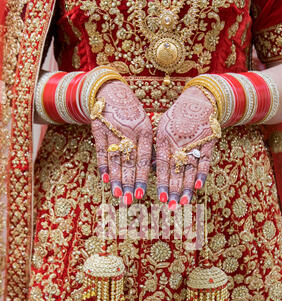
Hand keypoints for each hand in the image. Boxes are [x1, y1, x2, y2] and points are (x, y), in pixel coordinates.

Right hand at [91, 80, 152, 204]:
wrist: (112, 92)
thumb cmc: (133, 115)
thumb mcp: (144, 128)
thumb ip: (148, 149)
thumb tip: (155, 172)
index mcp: (145, 132)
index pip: (144, 159)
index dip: (142, 178)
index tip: (142, 194)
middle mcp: (130, 132)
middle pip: (130, 162)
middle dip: (130, 183)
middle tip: (130, 201)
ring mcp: (113, 130)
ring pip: (115, 159)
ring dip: (117, 178)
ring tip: (118, 194)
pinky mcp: (99, 128)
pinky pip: (101, 150)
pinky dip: (103, 165)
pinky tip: (104, 179)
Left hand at [156, 86, 218, 208]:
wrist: (200, 99)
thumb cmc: (176, 117)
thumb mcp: (162, 128)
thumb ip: (159, 149)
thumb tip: (151, 169)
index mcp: (165, 138)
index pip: (162, 165)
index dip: (161, 182)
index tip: (159, 197)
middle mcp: (179, 142)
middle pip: (176, 170)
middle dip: (173, 190)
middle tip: (170, 207)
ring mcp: (195, 142)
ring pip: (190, 169)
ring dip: (186, 187)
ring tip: (183, 202)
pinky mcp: (209, 142)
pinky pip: (205, 161)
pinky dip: (202, 174)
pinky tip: (198, 187)